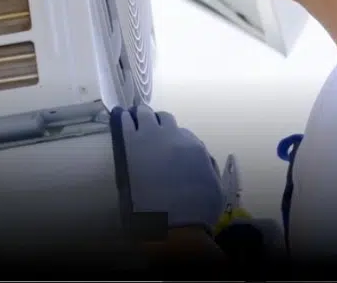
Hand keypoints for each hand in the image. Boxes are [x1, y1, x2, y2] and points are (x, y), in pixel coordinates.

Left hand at [110, 104, 224, 233]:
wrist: (172, 222)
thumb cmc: (197, 211)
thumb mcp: (215, 187)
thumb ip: (208, 167)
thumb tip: (202, 158)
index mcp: (194, 147)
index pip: (183, 134)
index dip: (175, 139)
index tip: (168, 145)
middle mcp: (173, 136)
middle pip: (164, 119)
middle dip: (158, 123)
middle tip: (151, 129)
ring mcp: (151, 137)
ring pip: (145, 114)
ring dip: (141, 116)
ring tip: (134, 117)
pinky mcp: (131, 142)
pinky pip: (126, 121)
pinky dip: (124, 118)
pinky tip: (120, 118)